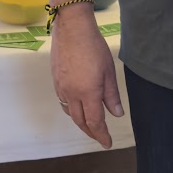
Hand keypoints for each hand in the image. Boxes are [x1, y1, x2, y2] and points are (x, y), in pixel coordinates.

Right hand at [51, 13, 124, 147]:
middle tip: (99, 137)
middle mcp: (72, 94)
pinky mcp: (55, 79)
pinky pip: (63, 101)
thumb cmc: (94, 47)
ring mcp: (61, 87)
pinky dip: (71, 109)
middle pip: (80, 121)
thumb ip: (111, 95)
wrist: (72, 29)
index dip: (102, 135)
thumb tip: (116, 114)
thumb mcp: (108, 71)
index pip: (95, 122)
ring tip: (89, 124)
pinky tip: (77, 105)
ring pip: (69, 112)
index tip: (107, 143)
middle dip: (91, 132)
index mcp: (88, 93)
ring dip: (80, 121)